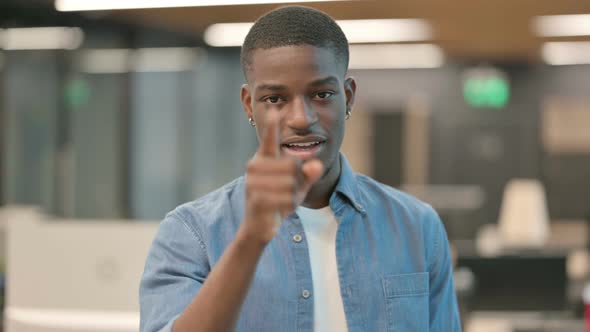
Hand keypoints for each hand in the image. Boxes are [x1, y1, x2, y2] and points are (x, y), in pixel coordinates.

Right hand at [242, 111, 322, 244]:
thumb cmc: (278, 200)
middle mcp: (255, 167)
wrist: (259, 226)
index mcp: (264, 158)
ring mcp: (253, 183)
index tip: (274, 111)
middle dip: (299, 179)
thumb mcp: (298, 186)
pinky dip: (290, 205)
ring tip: (286, 199)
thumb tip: (316, 166)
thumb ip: (309, 174)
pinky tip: (284, 208)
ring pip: (290, 183)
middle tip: (293, 189)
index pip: (269, 139)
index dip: (272, 126)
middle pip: (292, 165)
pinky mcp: (255, 199)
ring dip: (295, 194)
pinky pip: (285, 198)